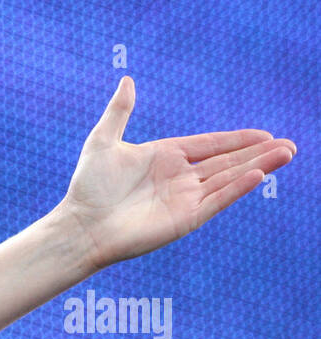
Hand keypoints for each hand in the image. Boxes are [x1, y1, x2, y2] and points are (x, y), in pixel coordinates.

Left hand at [56, 76, 295, 272]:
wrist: (80, 225)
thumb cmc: (87, 187)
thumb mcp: (103, 141)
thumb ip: (119, 112)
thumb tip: (128, 81)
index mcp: (165, 157)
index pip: (210, 145)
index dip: (237, 140)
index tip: (264, 134)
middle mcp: (179, 179)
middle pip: (227, 163)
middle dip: (258, 154)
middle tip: (289, 146)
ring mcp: (183, 199)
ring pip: (228, 180)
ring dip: (258, 167)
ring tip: (286, 154)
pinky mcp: (183, 219)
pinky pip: (215, 201)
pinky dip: (235, 189)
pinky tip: (256, 176)